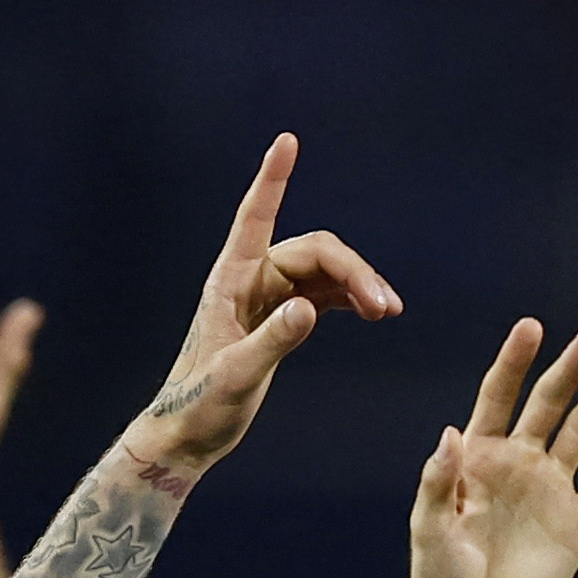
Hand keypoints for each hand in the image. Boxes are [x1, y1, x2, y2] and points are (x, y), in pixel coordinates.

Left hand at [115, 136, 401, 491]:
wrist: (189, 435)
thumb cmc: (200, 406)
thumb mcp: (236, 376)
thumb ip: (272, 342)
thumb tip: (310, 310)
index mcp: (230, 281)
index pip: (255, 218)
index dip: (272, 179)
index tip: (287, 141)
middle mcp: (250, 280)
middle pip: (314, 252)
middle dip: (353, 272)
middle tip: (385, 308)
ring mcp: (268, 297)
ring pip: (324, 271)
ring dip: (358, 286)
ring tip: (388, 312)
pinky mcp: (280, 318)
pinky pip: (323, 293)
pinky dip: (350, 298)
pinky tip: (373, 312)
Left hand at [407, 320, 577, 577]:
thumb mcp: (429, 532)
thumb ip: (438, 484)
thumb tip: (450, 435)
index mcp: (478, 458)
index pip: (499, 397)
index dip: (515, 362)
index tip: (532, 327)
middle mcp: (519, 463)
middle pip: (550, 404)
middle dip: (572, 368)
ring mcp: (551, 489)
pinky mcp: (577, 522)